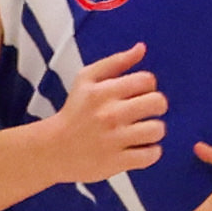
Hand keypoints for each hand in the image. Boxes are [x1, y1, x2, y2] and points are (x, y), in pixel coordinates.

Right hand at [44, 41, 167, 187]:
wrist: (53, 149)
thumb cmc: (75, 111)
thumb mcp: (87, 79)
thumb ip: (116, 62)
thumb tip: (141, 48)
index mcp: (103, 91)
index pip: (147, 80)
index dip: (147, 87)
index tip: (137, 95)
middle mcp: (110, 114)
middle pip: (158, 103)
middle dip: (156, 107)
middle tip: (143, 113)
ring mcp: (114, 139)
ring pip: (157, 129)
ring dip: (154, 131)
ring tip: (141, 132)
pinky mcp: (117, 162)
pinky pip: (151, 155)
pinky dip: (150, 152)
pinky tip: (139, 148)